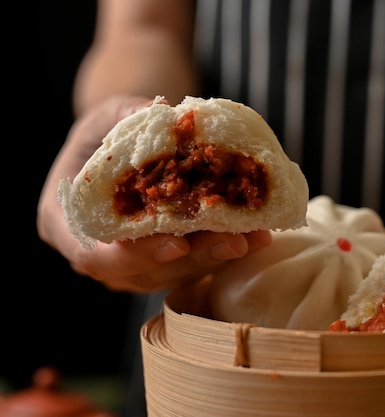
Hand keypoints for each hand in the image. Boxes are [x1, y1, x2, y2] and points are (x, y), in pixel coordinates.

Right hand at [37, 95, 271, 291]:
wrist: (122, 147)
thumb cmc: (107, 130)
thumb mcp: (108, 114)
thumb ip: (129, 116)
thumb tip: (165, 112)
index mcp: (64, 222)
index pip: (92, 255)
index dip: (134, 255)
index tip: (177, 243)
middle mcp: (98, 254)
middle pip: (144, 271)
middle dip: (194, 257)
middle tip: (235, 241)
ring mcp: (130, 265)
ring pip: (175, 274)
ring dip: (217, 257)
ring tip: (256, 236)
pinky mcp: (161, 264)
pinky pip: (192, 266)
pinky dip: (223, 250)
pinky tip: (256, 235)